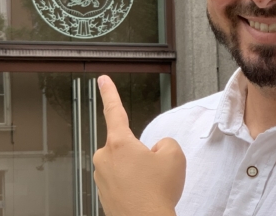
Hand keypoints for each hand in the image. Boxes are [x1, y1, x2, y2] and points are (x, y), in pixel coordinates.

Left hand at [92, 75, 185, 215]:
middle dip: (142, 154)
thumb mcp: (174, 156)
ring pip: (126, 165)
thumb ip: (165, 142)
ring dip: (138, 172)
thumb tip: (156, 149)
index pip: (115, 111)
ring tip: (150, 187)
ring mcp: (101, 178)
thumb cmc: (156, 194)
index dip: (110, 93)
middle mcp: (104, 159)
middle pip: (127, 145)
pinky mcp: (103, 194)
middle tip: (154, 171)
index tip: (102, 80)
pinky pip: (123, 182)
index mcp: (119, 143)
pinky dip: (134, 187)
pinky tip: (143, 196)